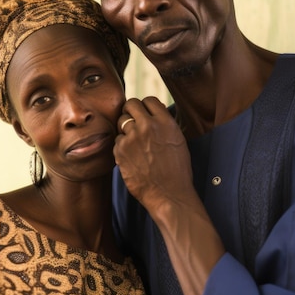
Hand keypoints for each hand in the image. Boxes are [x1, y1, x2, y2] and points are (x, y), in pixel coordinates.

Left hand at [115, 97, 193, 211]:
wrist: (169, 194)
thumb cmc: (177, 171)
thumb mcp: (178, 140)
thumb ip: (165, 124)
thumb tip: (153, 112)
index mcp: (165, 122)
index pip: (149, 100)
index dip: (145, 106)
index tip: (144, 113)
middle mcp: (148, 126)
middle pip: (131, 104)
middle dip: (131, 110)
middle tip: (133, 120)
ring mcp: (132, 137)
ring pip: (121, 121)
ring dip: (126, 129)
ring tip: (134, 142)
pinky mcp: (120, 150)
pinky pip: (117, 140)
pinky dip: (122, 146)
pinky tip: (132, 156)